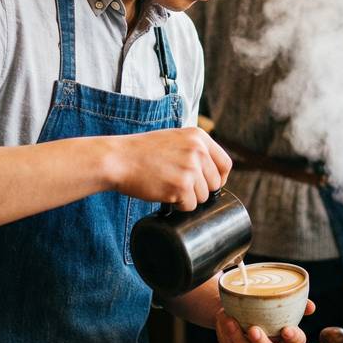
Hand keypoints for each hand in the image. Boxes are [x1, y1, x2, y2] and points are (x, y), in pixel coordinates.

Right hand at [107, 127, 232, 209]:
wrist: (118, 159)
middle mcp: (198, 150)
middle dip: (200, 190)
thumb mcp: (173, 139)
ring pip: (203, 197)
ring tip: (167, 186)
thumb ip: (194, 150)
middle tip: (178, 187)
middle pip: (215, 184)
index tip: (208, 185)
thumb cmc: (141, 152)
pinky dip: (177, 206)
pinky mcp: (181, 186)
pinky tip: (164, 194)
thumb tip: (214, 174)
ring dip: (187, 198)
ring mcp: (191, 168)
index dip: (219, 178)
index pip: (225, 164)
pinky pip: (190, 206)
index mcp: (199, 136)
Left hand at [214, 300, 316, 342]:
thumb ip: (295, 301)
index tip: (286, 329)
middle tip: (254, 330)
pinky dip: (224, 329)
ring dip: (236, 335)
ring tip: (229, 319)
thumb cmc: (263, 303)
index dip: (293, 338)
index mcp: (284, 334)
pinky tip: (223, 316)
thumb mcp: (279, 300)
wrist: (238, 304)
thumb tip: (311, 306)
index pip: (296, 341)